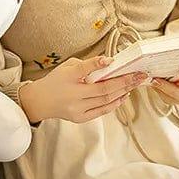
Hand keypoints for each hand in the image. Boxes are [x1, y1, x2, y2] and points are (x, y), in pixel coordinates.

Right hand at [19, 55, 148, 124]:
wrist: (40, 102)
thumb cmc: (55, 82)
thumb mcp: (66, 67)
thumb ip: (85, 65)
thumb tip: (108, 64)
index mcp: (66, 78)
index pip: (83, 69)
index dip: (97, 64)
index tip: (111, 60)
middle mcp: (72, 95)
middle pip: (102, 89)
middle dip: (124, 81)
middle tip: (138, 75)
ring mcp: (77, 108)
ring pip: (105, 100)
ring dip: (123, 92)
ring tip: (134, 84)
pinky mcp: (80, 118)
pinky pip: (102, 111)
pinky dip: (115, 103)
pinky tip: (123, 95)